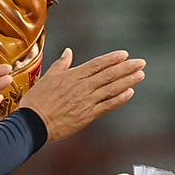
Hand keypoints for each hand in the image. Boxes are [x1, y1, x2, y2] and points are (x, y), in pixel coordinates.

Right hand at [19, 48, 144, 141]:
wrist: (33, 122)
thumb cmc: (37, 101)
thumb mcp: (48, 77)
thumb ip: (61, 65)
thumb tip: (68, 52)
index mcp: (72, 76)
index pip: (97, 64)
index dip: (112, 59)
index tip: (125, 54)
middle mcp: (82, 87)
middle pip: (109, 74)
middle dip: (127, 68)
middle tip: (141, 62)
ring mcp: (86, 101)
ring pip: (111, 88)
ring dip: (127, 81)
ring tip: (140, 75)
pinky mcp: (87, 115)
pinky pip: (107, 105)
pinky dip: (119, 99)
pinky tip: (130, 93)